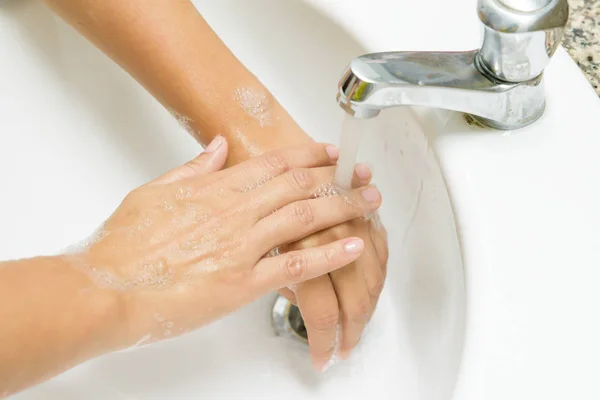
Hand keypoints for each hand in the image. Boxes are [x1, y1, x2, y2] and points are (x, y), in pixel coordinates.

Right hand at [71, 137, 381, 348]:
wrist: (105, 290)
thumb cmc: (121, 246)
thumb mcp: (153, 192)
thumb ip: (192, 168)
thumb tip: (218, 146)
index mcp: (213, 189)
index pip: (273, 163)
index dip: (307, 155)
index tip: (330, 152)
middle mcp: (233, 212)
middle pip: (297, 185)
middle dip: (336, 176)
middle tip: (363, 174)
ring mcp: (241, 246)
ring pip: (304, 218)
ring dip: (342, 206)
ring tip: (370, 202)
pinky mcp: (242, 283)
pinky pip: (295, 265)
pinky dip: (329, 254)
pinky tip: (353, 246)